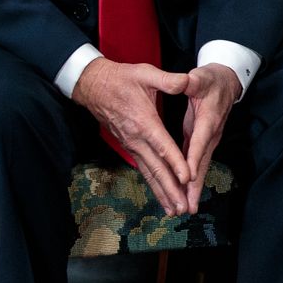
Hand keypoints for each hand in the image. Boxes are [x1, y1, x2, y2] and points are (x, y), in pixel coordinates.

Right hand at [72, 57, 193, 214]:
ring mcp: (131, 145)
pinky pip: (144, 169)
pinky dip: (154, 184)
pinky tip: (162, 196)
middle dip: (170, 188)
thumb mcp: (145, 72)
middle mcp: (136, 138)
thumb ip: (167, 79)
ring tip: (174, 210)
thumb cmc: (122, 78)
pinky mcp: (130, 146)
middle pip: (156, 168)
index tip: (188, 178)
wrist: (94, 86)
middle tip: (183, 207)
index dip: (175, 162)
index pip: (162, 145)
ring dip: (162, 192)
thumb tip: (186, 81)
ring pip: (149, 172)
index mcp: (144, 121)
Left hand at [180, 64, 241, 212]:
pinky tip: (185, 194)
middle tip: (189, 206)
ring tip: (187, 208)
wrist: (226, 82)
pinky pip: (197, 164)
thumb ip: (193, 81)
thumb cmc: (211, 79)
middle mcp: (211, 134)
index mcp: (209, 118)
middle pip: (203, 162)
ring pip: (201, 167)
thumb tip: (187, 81)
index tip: (188, 177)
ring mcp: (209, 141)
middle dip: (195, 186)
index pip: (200, 140)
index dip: (194, 158)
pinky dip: (192, 181)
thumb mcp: (201, 76)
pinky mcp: (204, 143)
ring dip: (194, 189)